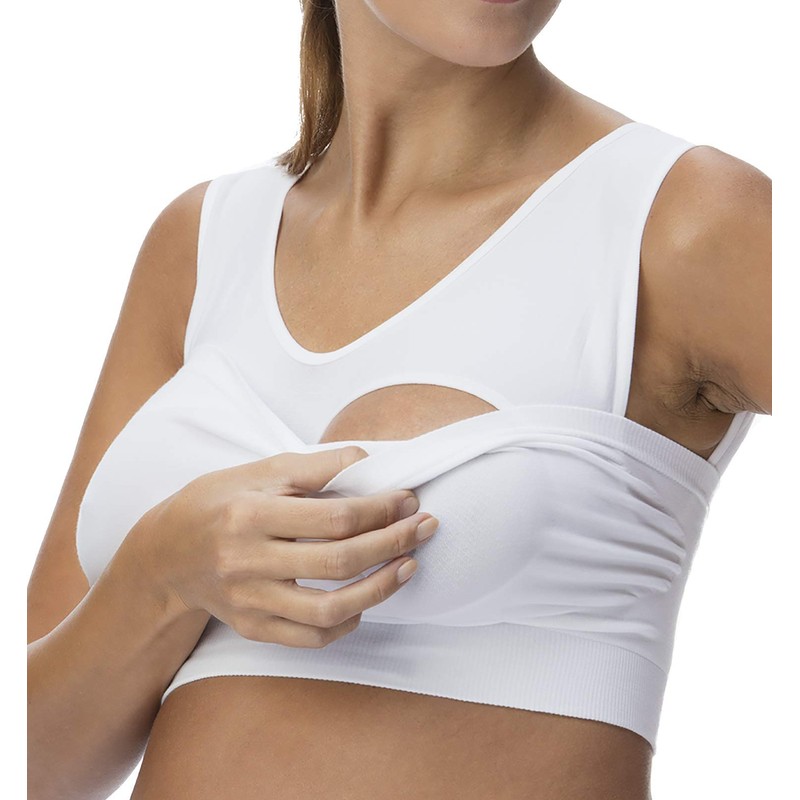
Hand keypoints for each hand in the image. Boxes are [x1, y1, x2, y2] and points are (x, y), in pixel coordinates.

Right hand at [133, 446, 438, 647]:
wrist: (166, 552)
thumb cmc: (218, 501)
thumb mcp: (260, 471)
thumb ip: (316, 467)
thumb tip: (369, 459)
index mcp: (250, 515)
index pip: (334, 517)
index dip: (381, 509)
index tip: (409, 499)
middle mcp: (247, 562)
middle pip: (339, 562)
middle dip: (393, 543)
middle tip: (425, 527)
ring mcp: (249, 601)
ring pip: (329, 609)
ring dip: (380, 589)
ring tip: (409, 566)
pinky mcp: (252, 627)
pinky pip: (309, 637)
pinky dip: (345, 623)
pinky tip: (367, 602)